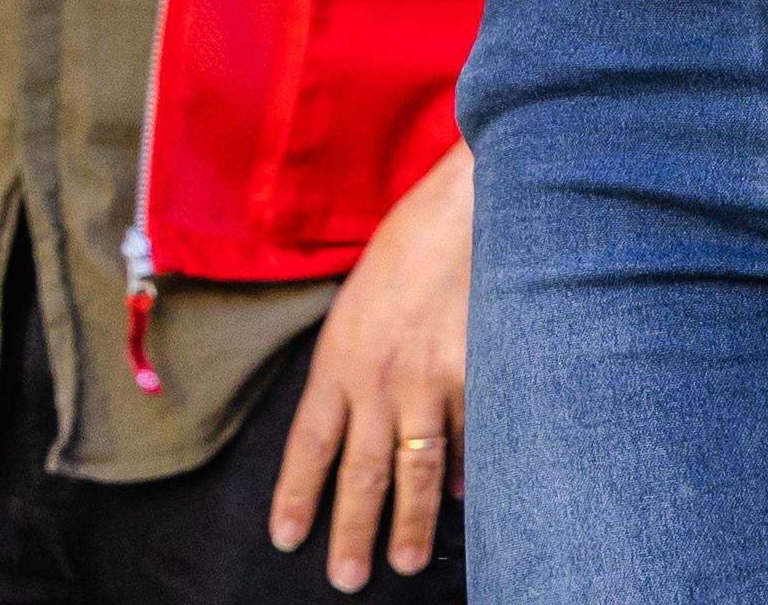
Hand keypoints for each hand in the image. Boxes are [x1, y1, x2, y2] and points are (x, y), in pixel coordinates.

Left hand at [270, 145, 469, 587]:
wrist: (475, 199)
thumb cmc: (416, 240)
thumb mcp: (361, 299)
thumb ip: (358, 362)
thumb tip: (372, 421)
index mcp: (338, 356)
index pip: (309, 445)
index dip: (297, 495)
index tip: (287, 537)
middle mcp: (378, 378)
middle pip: (361, 472)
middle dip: (352, 530)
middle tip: (348, 577)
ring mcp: (431, 379)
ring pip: (416, 469)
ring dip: (409, 521)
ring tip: (402, 560)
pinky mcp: (480, 374)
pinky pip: (471, 439)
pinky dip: (466, 472)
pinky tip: (463, 498)